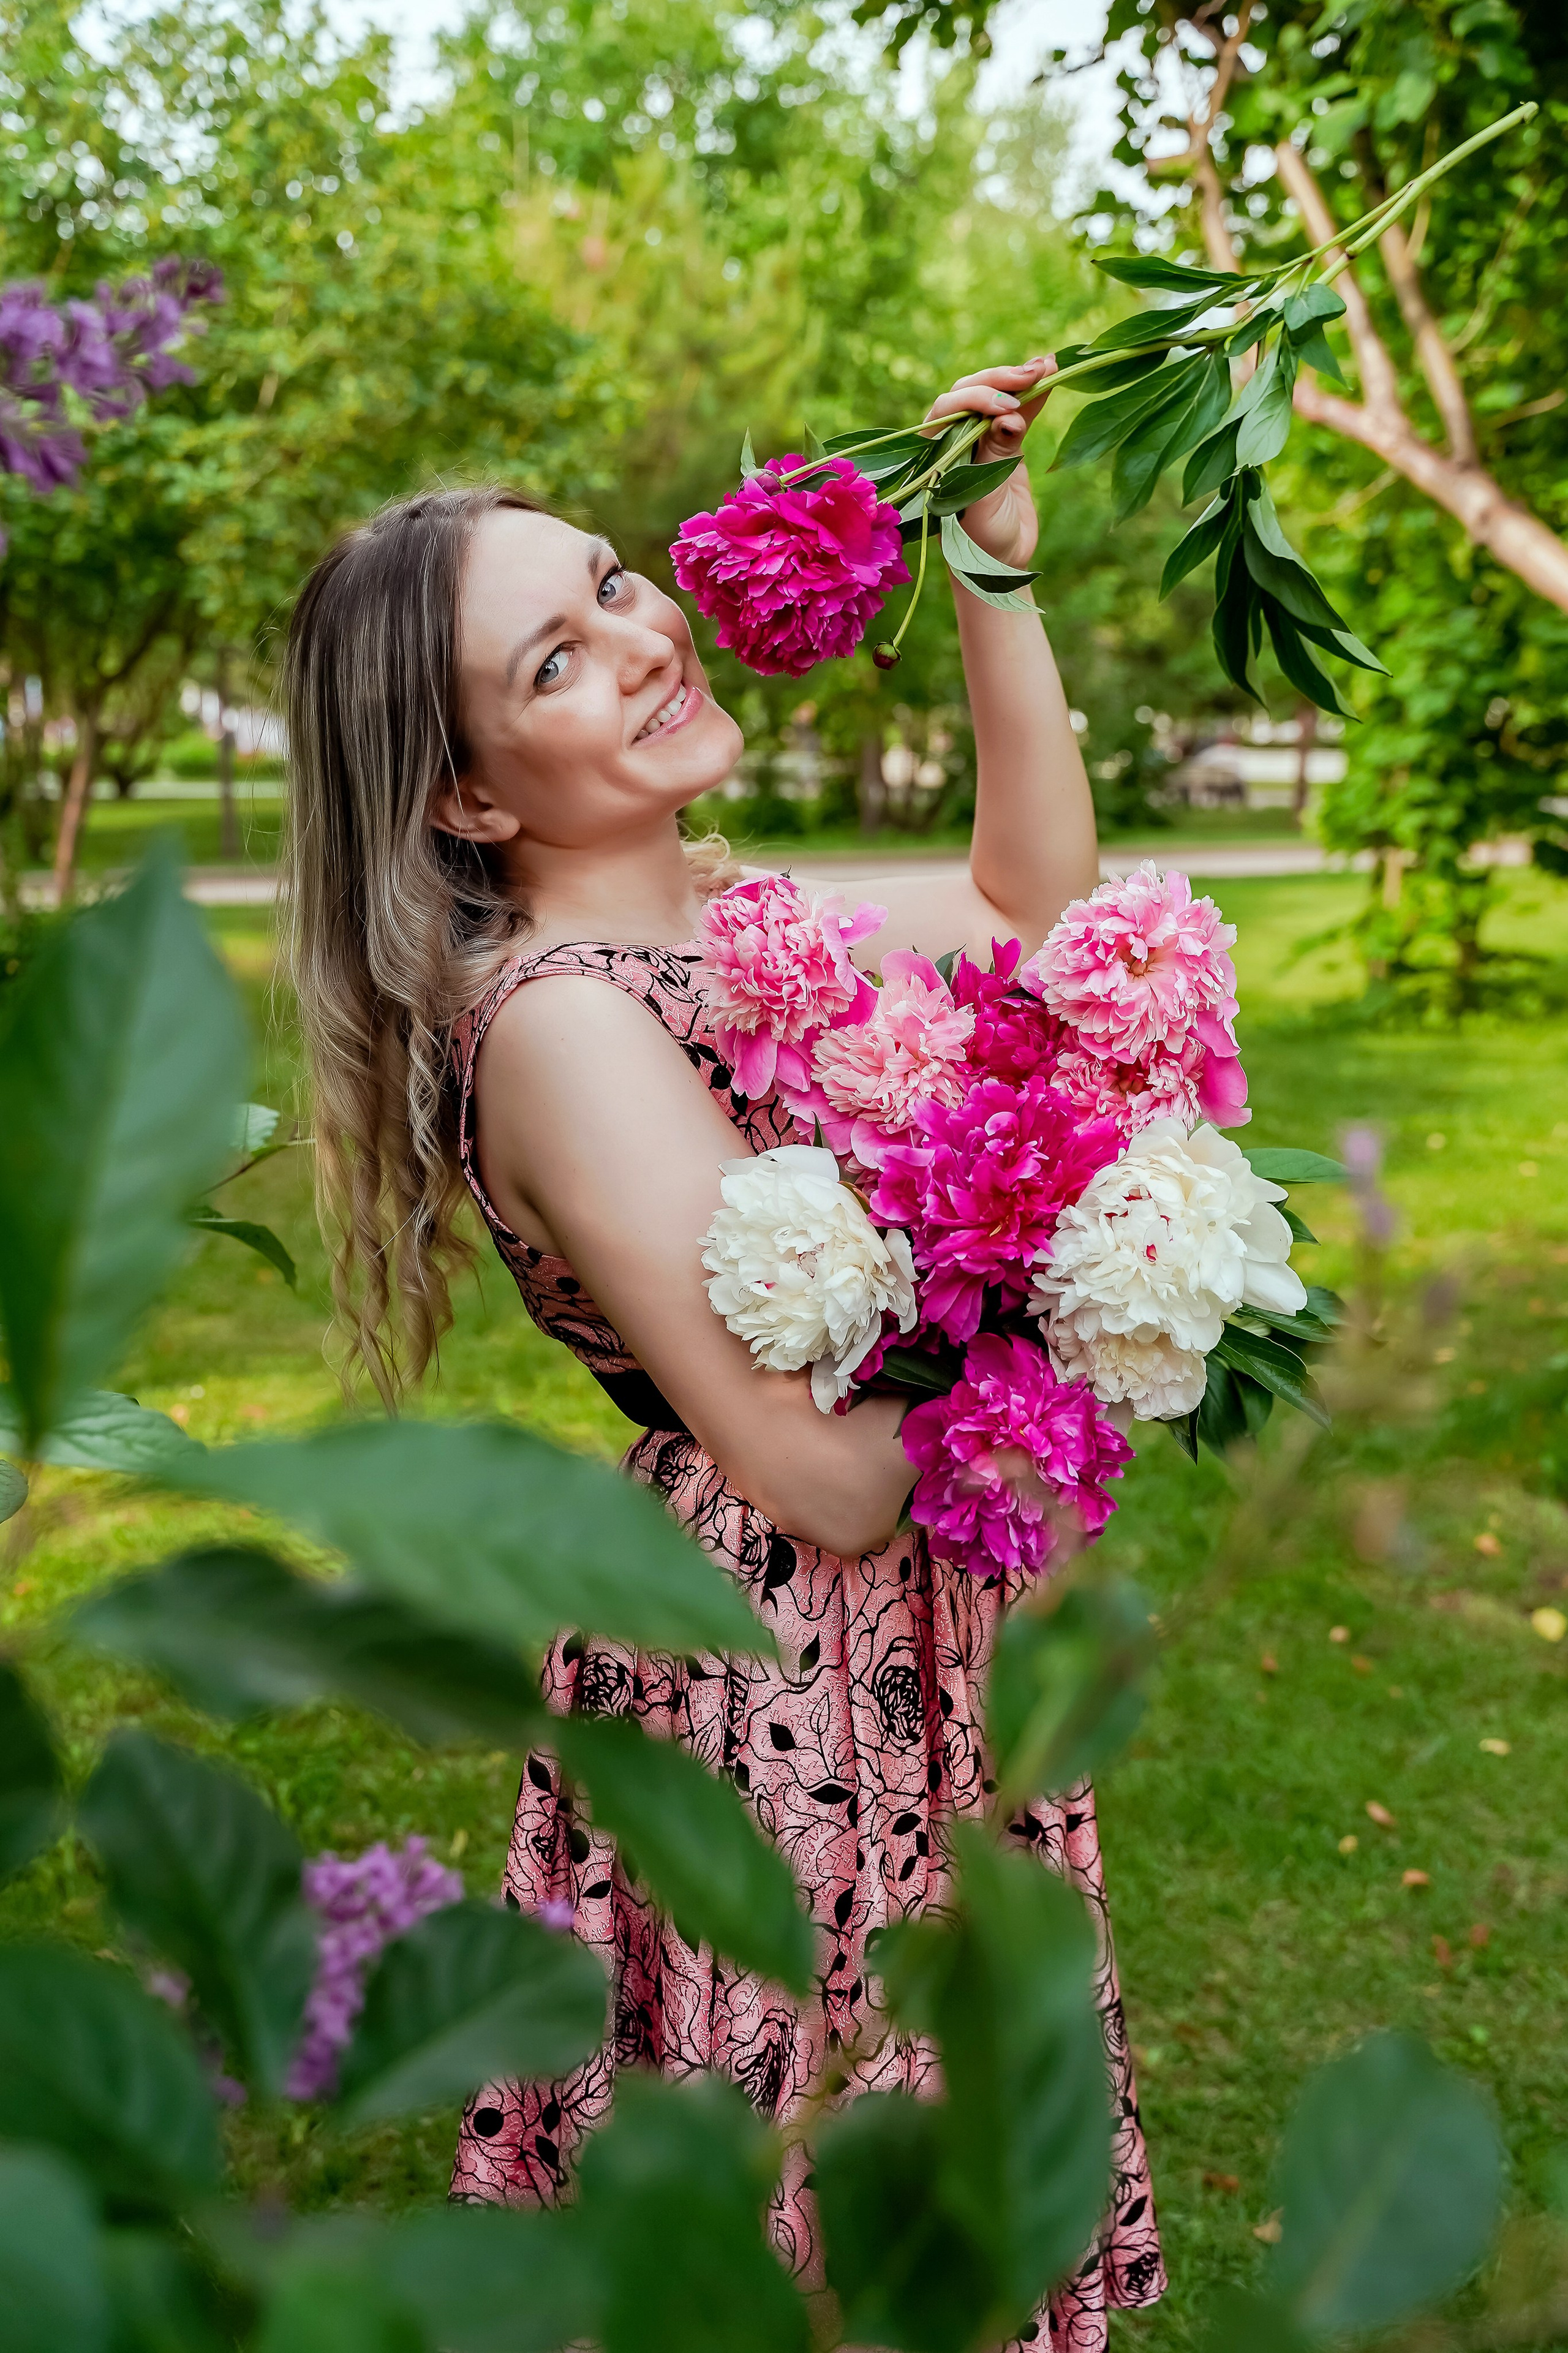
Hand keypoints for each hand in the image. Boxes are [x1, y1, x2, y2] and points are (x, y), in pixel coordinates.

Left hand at [920, 357, 1055, 572]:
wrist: (1001, 564)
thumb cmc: (980, 540)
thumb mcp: (983, 499)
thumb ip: (993, 456)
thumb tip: (1009, 416)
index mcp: (934, 452)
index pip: (948, 408)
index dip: (977, 399)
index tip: (1007, 408)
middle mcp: (952, 440)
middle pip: (970, 393)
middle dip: (1000, 380)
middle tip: (1033, 373)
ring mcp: (979, 439)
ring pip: (995, 397)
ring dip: (1019, 379)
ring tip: (1049, 365)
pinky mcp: (1006, 445)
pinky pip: (1019, 412)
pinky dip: (1034, 395)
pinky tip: (1051, 375)